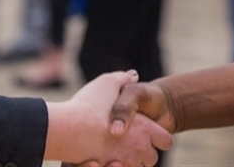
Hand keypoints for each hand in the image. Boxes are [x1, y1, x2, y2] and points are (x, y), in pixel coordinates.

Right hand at [46, 71, 172, 165]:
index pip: (166, 140)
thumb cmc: (88, 106)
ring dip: (129, 162)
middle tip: (129, 141)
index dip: (159, 136)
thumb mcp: (107, 84)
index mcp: (144, 128)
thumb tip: (132, 75)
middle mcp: (139, 149)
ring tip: (115, 151)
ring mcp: (126, 163)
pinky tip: (105, 158)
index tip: (149, 131)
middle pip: (152, 158)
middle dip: (143, 153)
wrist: (67, 130)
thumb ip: (122, 79)